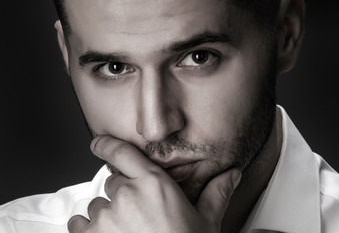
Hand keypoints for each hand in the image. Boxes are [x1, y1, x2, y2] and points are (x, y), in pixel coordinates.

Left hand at [68, 136, 241, 232]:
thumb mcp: (206, 222)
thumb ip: (216, 193)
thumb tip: (231, 175)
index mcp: (154, 185)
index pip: (123, 153)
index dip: (107, 145)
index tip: (98, 143)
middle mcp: (127, 195)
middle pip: (113, 183)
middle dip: (122, 194)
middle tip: (137, 213)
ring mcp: (107, 217)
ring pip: (97, 205)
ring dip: (107, 214)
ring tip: (126, 231)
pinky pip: (78, 223)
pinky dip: (88, 228)